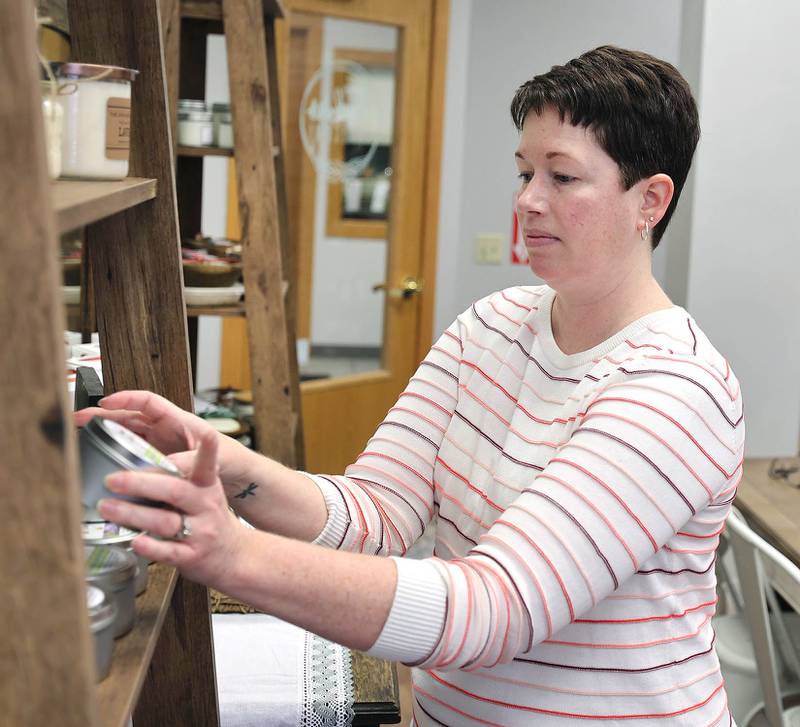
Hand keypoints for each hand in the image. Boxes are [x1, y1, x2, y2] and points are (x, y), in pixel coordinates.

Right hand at [74, 390, 214, 455]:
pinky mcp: (154, 460)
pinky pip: (129, 452)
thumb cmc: (226, 456)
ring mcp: (157, 444)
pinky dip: (114, 453)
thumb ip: (188, 461)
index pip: (148, 401)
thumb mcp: (212, 457)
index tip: (107, 401)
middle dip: (103, 414)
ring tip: (79, 433)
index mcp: (178, 419)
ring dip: (104, 432)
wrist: (233, 473)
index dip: (127, 398)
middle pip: (128, 415)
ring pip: (125, 433)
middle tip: (79, 417)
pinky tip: (99, 458)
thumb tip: (166, 468)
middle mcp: (164, 429)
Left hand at [98, 431, 248, 589]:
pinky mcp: (193, 556)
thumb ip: (180, 479)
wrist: (233, 555)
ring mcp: (201, 532)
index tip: (206, 433)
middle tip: (112, 479)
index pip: (207, 465)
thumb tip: (136, 465)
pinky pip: (169, 552)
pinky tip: (134, 541)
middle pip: (175, 491)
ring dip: (132, 515)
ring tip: (107, 508)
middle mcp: (206, 506)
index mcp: (207, 486)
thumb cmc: (209, 519)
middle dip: (141, 483)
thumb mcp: (204, 493)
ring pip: (165, 522)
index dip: (208, 449)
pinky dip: (150, 547)